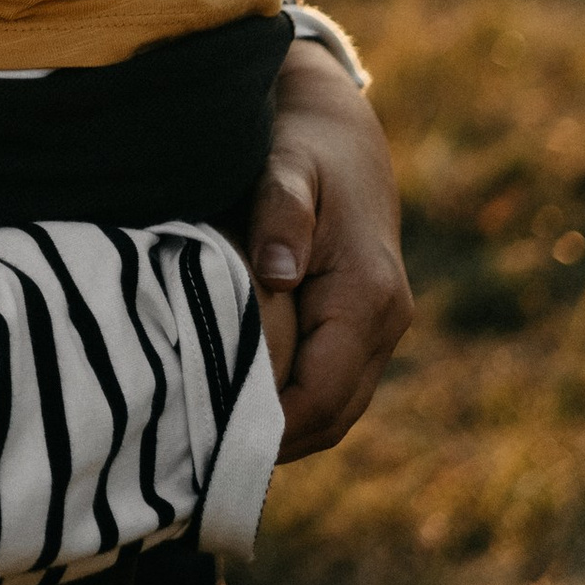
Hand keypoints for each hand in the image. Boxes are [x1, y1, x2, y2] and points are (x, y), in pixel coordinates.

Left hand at [248, 37, 412, 456]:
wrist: (340, 128)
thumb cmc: (302, 145)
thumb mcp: (284, 165)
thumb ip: (280, 215)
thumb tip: (277, 273)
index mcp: (368, 295)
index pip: (322, 395)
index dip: (270, 427)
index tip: (208, 442)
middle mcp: (387, 321)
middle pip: (332, 416)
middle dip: (272, 441)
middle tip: (198, 456)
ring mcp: (382, 328)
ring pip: (336, 408)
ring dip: (284, 428)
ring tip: (211, 441)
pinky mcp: (364, 325)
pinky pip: (332, 385)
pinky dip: (293, 404)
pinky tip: (238, 403)